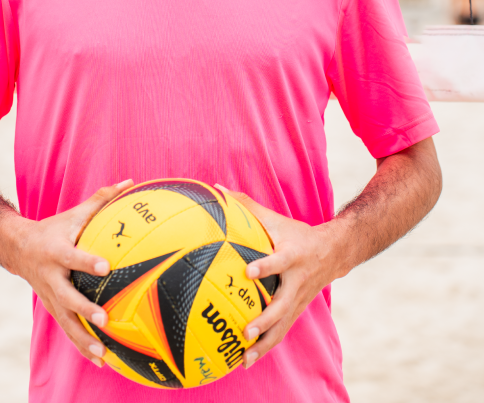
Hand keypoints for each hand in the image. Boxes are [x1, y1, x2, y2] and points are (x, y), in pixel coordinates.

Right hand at [11, 180, 133, 366]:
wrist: (17, 248)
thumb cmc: (54, 229)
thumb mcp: (73, 214)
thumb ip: (101, 200)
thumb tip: (130, 183)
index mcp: (57, 251)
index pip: (74, 257)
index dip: (88, 262)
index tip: (106, 267)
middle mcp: (51, 277)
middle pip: (68, 297)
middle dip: (85, 310)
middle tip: (104, 319)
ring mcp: (50, 297)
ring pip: (66, 322)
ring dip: (83, 339)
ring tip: (103, 354)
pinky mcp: (52, 309)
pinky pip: (68, 330)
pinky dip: (82, 347)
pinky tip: (101, 360)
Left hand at [216, 186, 341, 369]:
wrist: (333, 252)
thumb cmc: (295, 233)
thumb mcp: (275, 219)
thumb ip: (246, 205)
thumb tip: (217, 189)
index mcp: (291, 255)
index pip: (279, 261)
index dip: (265, 266)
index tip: (249, 271)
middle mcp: (297, 281)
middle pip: (282, 304)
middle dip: (265, 319)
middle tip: (246, 330)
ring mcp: (298, 300)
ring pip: (283, 326)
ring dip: (264, 343)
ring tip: (244, 358)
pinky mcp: (296, 312)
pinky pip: (281, 333)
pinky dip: (266, 347)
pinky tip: (246, 361)